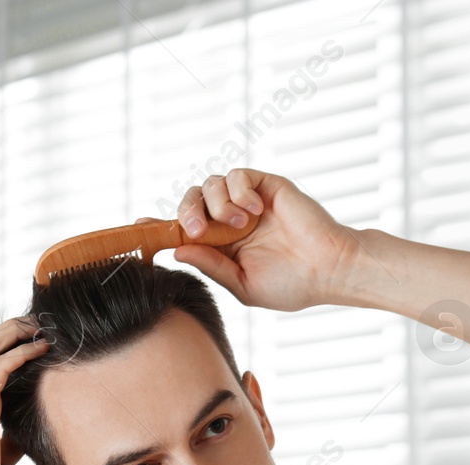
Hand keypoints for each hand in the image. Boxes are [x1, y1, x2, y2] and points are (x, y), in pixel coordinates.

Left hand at [153, 168, 358, 311]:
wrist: (330, 269)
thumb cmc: (294, 285)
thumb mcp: (244, 285)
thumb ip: (212, 266)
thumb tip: (178, 250)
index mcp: (223, 247)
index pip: (183, 230)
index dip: (159, 226)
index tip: (139, 227)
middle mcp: (231, 222)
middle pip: (189, 202)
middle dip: (185, 213)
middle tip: (197, 230)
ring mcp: (248, 202)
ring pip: (209, 185)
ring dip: (215, 203)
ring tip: (239, 223)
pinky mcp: (265, 186)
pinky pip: (236, 175)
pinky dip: (237, 189)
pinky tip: (253, 210)